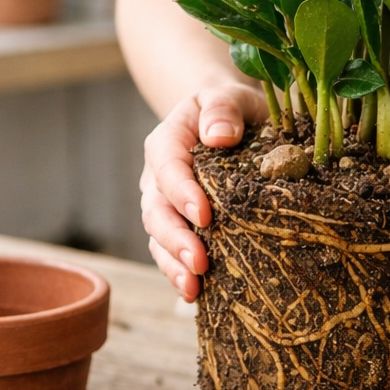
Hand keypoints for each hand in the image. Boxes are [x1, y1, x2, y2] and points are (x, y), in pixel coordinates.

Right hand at [141, 84, 266, 298]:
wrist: (229, 121)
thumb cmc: (232, 109)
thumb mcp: (229, 95)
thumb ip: (223, 107)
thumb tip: (219, 136)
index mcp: (169, 140)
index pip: (167, 166)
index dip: (181, 193)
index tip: (204, 215)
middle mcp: (159, 176)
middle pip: (156, 210)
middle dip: (175, 239)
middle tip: (200, 263)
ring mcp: (165, 203)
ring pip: (158, 237)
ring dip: (173, 264)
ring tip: (193, 288)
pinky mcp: (177, 225)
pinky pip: (170, 252)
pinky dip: (179, 273)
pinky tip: (196, 294)